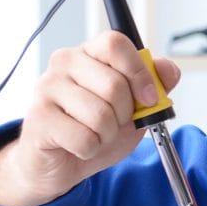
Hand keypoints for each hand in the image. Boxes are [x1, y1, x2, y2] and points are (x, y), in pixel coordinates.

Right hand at [0, 32, 180, 205]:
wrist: (62, 161)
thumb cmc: (96, 128)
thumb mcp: (134, 107)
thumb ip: (155, 87)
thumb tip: (167, 70)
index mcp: (90, 53)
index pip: (116, 44)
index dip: (139, 72)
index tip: (149, 98)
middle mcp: (64, 63)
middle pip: (114, 85)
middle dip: (125, 115)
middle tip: (114, 123)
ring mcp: (47, 87)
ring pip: (100, 115)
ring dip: (108, 135)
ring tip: (96, 134)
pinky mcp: (39, 117)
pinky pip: (84, 138)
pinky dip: (91, 149)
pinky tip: (80, 145)